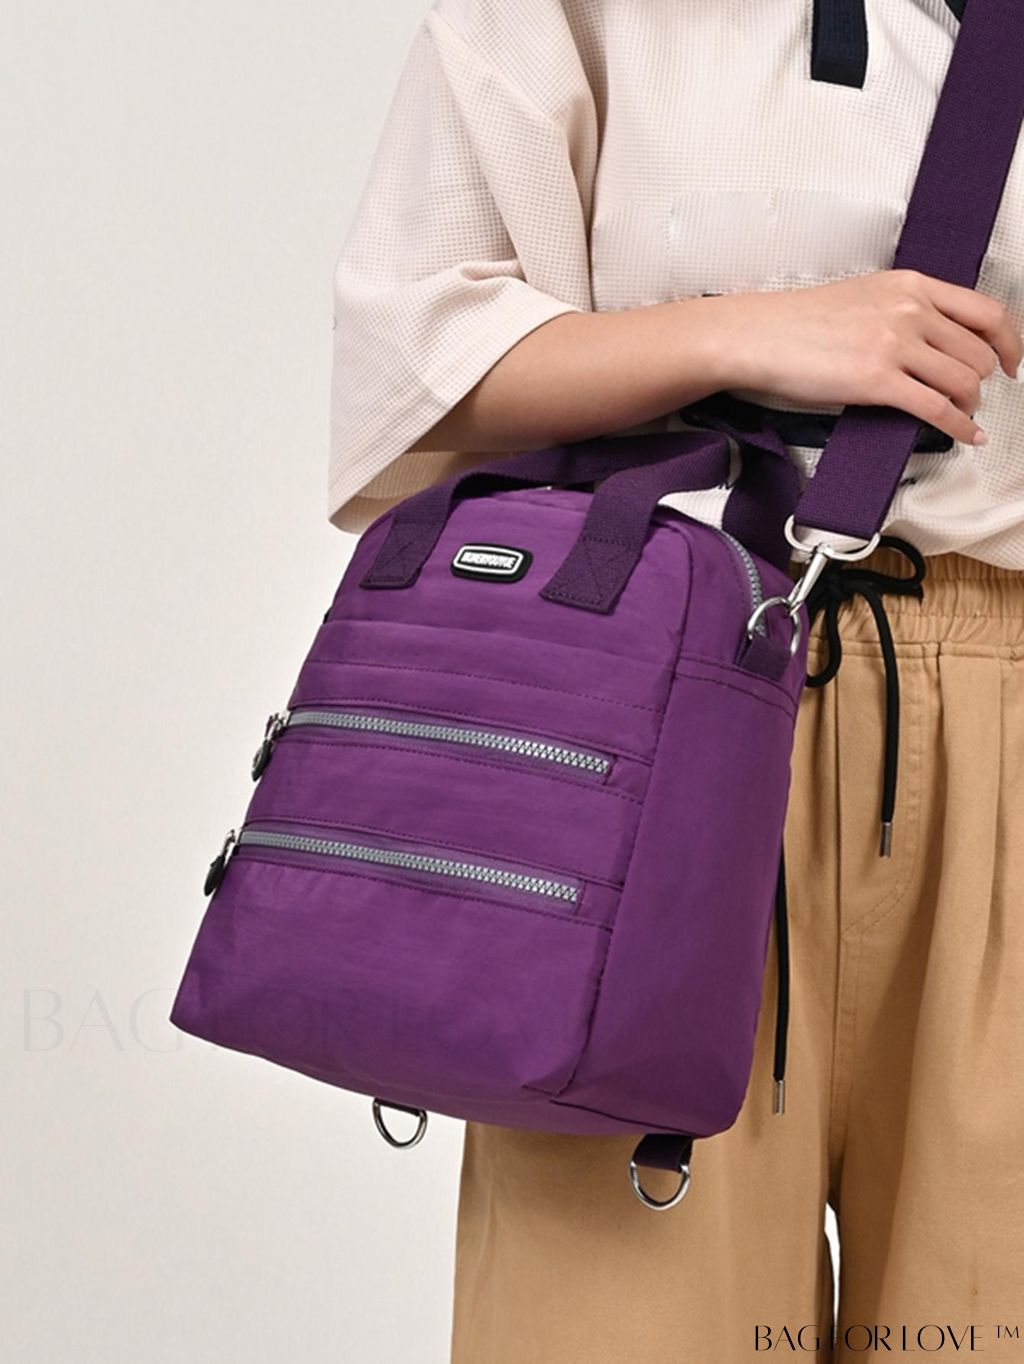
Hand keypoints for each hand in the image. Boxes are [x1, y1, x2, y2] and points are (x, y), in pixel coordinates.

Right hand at [717, 268, 1022, 446]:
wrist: (762, 336)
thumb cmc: (800, 321)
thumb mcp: (865, 295)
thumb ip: (905, 308)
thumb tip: (934, 338)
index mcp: (910, 285)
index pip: (984, 311)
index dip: (1007, 341)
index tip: (1009, 360)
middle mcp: (911, 311)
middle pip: (978, 351)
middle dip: (983, 380)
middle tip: (975, 396)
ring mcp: (896, 345)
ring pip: (964, 381)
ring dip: (970, 405)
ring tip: (963, 416)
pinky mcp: (879, 380)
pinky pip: (938, 408)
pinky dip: (960, 427)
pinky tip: (966, 435)